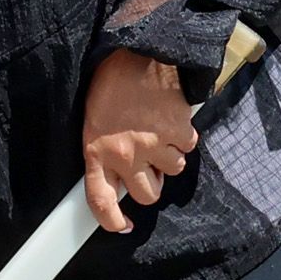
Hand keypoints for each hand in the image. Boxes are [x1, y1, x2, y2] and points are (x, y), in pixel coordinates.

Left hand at [80, 45, 197, 232]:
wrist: (135, 53)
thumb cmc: (110, 86)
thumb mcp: (93, 122)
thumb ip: (105, 153)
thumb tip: (123, 178)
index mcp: (96, 151)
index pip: (99, 198)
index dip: (110, 219)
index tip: (122, 226)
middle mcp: (124, 155)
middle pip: (146, 194)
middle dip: (150, 184)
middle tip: (148, 164)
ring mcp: (152, 145)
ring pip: (172, 172)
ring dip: (168, 158)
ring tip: (158, 133)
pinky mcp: (177, 132)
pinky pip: (187, 149)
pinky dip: (183, 138)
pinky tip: (170, 120)